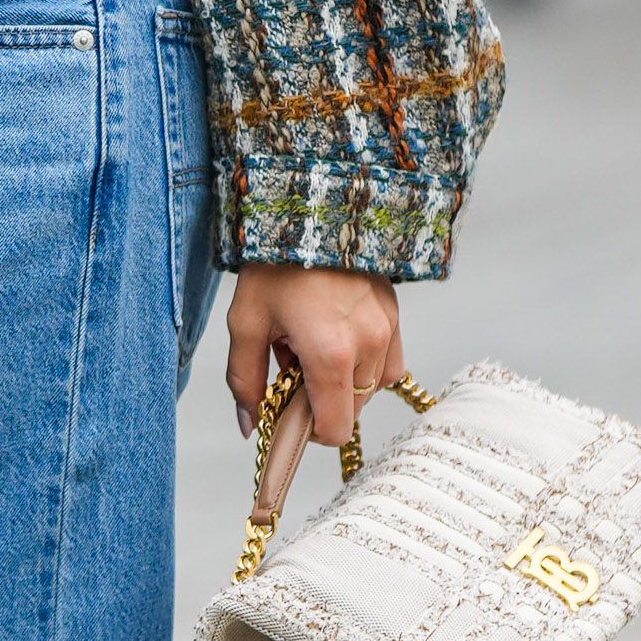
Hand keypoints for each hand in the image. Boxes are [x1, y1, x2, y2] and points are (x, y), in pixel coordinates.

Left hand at [225, 265, 402, 455]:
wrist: (311, 208)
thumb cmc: (274, 265)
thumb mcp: (245, 323)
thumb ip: (245, 380)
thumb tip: (251, 424)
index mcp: (331, 354)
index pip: (335, 429)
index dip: (309, 432)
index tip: (289, 411)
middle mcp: (368, 345)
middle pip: (352, 412)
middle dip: (322, 402)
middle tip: (294, 366)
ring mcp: (388, 329)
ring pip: (372, 388)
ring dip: (345, 383)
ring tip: (316, 346)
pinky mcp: (395, 314)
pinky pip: (388, 362)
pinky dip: (365, 363)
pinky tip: (339, 337)